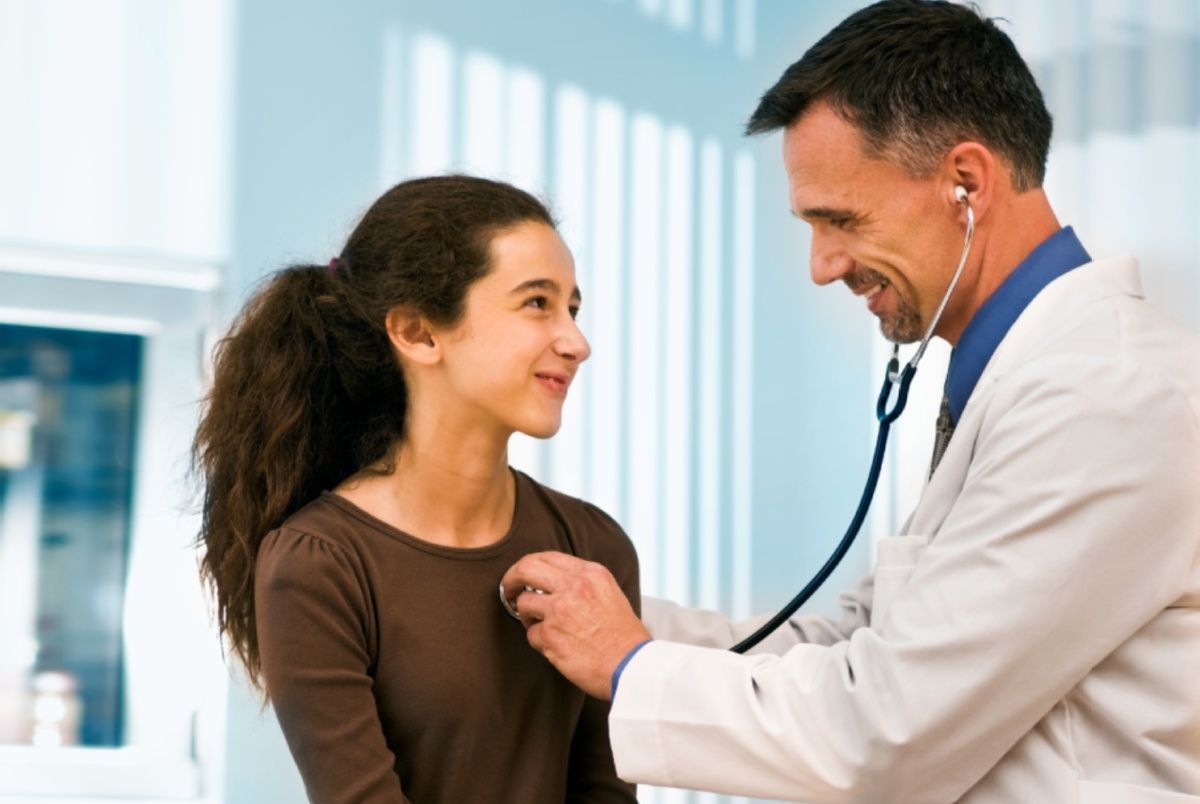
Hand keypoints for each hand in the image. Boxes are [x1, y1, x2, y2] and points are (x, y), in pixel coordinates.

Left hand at [502, 551, 650, 699]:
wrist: (633, 667)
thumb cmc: (625, 637)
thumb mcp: (610, 594)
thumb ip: (583, 583)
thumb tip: (552, 582)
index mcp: (591, 573)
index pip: (548, 556)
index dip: (529, 566)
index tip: (522, 577)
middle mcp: (574, 586)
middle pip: (525, 568)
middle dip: (511, 580)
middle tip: (508, 591)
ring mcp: (560, 610)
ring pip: (523, 603)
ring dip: (528, 617)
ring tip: (544, 628)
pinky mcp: (550, 635)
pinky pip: (530, 634)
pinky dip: (539, 642)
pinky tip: (557, 648)